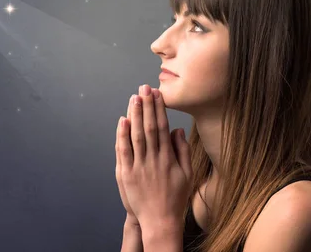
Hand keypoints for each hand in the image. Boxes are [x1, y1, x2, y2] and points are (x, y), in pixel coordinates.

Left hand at [116, 84, 192, 228]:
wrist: (160, 222)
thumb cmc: (175, 198)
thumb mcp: (187, 174)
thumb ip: (182, 151)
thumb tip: (177, 130)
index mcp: (168, 158)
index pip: (162, 127)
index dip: (158, 109)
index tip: (157, 94)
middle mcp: (152, 160)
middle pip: (147, 127)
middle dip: (146, 106)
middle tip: (144, 88)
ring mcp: (138, 167)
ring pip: (135, 136)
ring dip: (134, 115)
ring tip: (134, 97)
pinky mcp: (126, 174)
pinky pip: (123, 151)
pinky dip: (122, 135)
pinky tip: (123, 121)